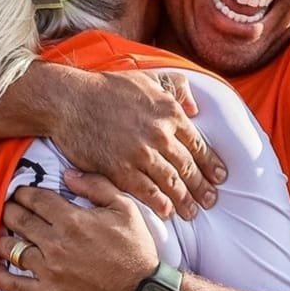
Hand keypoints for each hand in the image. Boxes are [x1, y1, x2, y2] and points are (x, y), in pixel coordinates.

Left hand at [0, 170, 159, 290]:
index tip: (20, 194)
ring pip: (10, 248)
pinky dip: (1, 274)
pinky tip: (0, 268)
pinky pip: (12, 284)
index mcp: (72, 220)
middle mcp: (55, 243)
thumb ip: (97, 186)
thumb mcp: (125, 209)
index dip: (22, 193)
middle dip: (9, 211)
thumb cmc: (135, 250)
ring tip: (5, 236)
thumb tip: (68, 174)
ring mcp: (48, 271)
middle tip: (9, 210)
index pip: (34, 199)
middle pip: (17, 220)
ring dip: (4, 239)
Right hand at [50, 70, 226, 220]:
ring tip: (192, 212)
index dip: (211, 164)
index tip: (219, 177)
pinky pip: (146, 191)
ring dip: (185, 200)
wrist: (70, 100)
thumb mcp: (146, 79)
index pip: (197, 144)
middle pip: (188, 167)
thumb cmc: (106, 88)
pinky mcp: (119, 169)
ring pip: (171, 182)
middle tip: (211, 200)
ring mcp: (140, 153)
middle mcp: (159, 134)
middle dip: (202, 186)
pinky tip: (167, 212)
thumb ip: (174, 89)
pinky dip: (160, 203)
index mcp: (168, 112)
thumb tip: (194, 107)